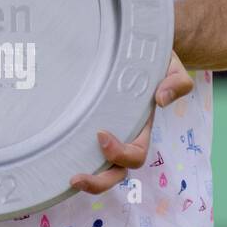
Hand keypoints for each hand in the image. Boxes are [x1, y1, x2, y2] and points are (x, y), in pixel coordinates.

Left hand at [69, 52, 194, 193]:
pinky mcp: (85, 118)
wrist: (138, 46)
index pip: (135, 153)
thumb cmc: (155, 60)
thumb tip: (161, 99)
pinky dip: (68, 154)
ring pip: (97, 164)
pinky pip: (80, 143)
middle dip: (98, 181)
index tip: (101, 134)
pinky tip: (50, 154)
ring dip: (84, 175)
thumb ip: (176, 82)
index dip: (120, 153)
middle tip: (75, 178)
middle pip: (115, 170)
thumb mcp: (172, 68)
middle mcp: (123, 133)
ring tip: (63, 177)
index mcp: (141, 126)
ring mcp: (105, 128)